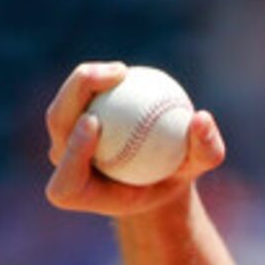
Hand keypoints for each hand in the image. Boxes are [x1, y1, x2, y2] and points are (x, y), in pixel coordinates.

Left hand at [43, 62, 225, 217]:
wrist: (155, 173)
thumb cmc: (176, 177)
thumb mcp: (200, 168)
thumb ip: (206, 149)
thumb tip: (202, 118)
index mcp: (82, 194)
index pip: (68, 179)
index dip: (73, 151)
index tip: (95, 122)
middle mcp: (65, 165)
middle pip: (57, 125)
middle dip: (74, 96)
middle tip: (112, 79)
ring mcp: (62, 141)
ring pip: (62, 106)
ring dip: (84, 81)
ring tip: (121, 71)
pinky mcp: (68, 120)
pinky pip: (77, 95)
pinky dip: (98, 80)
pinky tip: (122, 72)